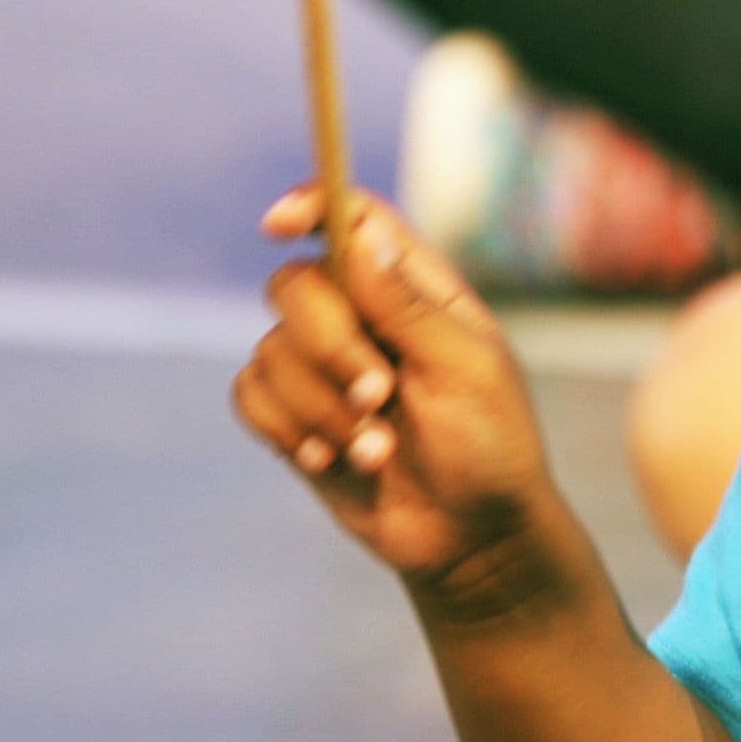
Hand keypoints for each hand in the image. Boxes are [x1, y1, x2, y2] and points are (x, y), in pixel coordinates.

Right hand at [233, 188, 558, 608]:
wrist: (471, 537)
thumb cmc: (490, 447)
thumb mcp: (466, 369)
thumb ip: (407, 303)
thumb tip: (357, 236)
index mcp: (417, 289)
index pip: (353, 218)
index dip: (311, 204)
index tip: (278, 223)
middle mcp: (364, 316)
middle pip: (295, 284)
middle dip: (330, 345)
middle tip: (380, 395)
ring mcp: (324, 366)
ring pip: (269, 348)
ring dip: (319, 407)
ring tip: (377, 449)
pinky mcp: (294, 415)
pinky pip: (250, 395)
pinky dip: (288, 429)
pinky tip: (332, 461)